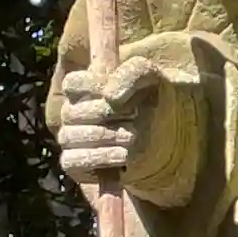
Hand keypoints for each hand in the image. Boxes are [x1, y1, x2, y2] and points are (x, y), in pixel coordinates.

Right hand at [57, 56, 169, 188]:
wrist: (169, 138)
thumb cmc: (154, 101)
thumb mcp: (150, 79)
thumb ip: (131, 74)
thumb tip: (110, 96)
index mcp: (84, 88)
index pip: (71, 84)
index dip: (92, 87)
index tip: (119, 93)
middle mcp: (73, 112)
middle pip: (70, 112)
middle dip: (103, 113)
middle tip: (133, 115)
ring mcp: (71, 138)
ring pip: (68, 137)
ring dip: (103, 136)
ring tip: (132, 138)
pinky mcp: (75, 163)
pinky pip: (71, 161)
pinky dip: (98, 157)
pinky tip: (123, 155)